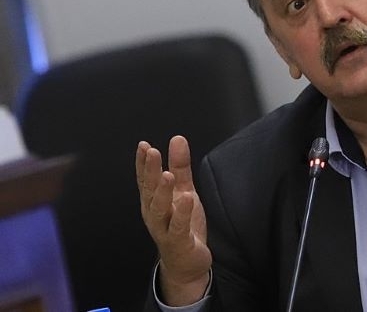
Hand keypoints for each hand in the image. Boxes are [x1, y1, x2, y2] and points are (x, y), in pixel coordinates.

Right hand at [136, 135, 212, 305]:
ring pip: (160, 209)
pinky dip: (182, 214)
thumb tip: (177, 138)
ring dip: (162, 191)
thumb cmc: (182, 225)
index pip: (145, 179)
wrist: (186, 263)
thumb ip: (180, 166)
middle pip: (149, 191)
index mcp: (154, 200)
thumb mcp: (183, 191)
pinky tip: (186, 200)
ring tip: (167, 175)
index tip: (144, 145)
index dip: (143, 163)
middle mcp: (154, 214)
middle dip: (149, 171)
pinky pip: (179, 227)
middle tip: (151, 152)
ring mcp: (164, 229)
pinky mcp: (179, 242)